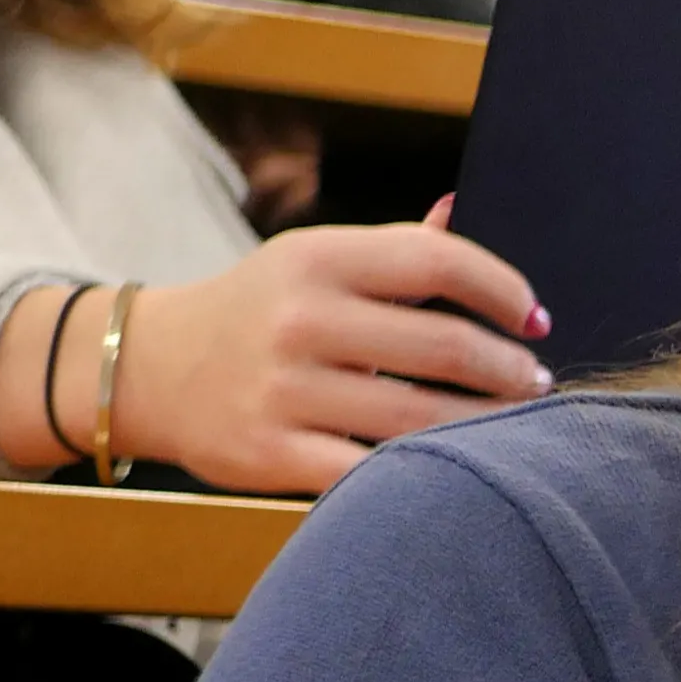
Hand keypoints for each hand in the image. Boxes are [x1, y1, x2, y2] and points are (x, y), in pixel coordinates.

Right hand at [0, 214, 549, 494]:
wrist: (144, 369)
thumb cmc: (257, 312)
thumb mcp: (313, 262)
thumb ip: (395, 247)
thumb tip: (464, 207)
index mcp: (318, 257)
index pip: (440, 261)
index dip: (504, 290)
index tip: (534, 317)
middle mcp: (300, 319)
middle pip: (444, 346)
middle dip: (509, 369)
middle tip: (536, 382)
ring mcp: (283, 389)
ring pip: (420, 417)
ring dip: (486, 426)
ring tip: (514, 426)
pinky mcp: (270, 454)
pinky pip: (371, 473)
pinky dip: (422, 474)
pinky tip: (454, 470)